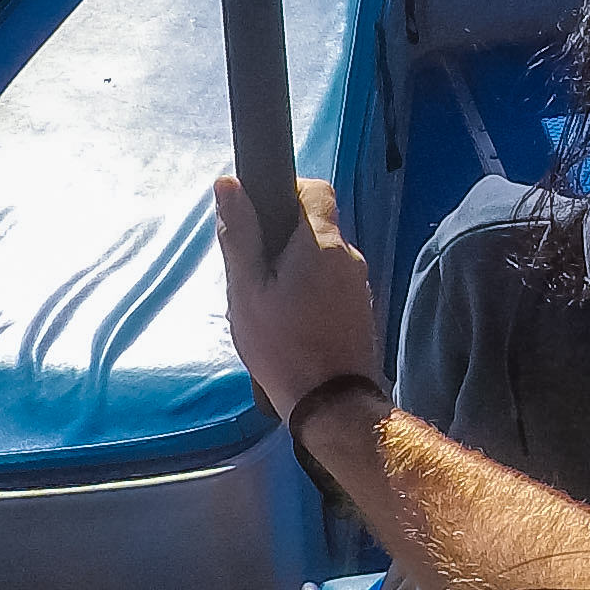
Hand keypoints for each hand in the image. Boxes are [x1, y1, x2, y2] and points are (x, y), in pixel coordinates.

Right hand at [212, 175, 382, 414]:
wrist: (330, 405)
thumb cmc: (283, 346)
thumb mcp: (247, 290)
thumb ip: (240, 235)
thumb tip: (229, 184)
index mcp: (322, 243)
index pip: (316, 189)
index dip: (287, 192)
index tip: (260, 218)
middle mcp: (349, 256)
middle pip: (315, 226)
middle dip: (282, 240)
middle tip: (253, 273)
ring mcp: (358, 284)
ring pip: (321, 258)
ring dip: (295, 269)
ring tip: (268, 304)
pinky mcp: (360, 309)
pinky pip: (330, 283)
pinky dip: (310, 290)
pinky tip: (289, 322)